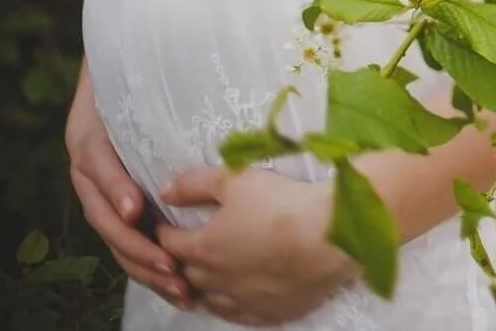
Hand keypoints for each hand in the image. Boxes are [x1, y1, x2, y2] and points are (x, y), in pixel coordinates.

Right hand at [66, 64, 191, 308]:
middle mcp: (90, 173)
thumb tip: (160, 142)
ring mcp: (104, 193)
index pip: (98, 169)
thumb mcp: (129, 91)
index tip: (136, 212)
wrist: (128, 74)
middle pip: (107, 218)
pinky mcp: (124, 206)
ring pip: (118, 238)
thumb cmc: (134, 81)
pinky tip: (178, 282)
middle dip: (138, 247)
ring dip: (146, 266)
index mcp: (88, 142)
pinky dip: (151, 263)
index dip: (116, 190)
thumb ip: (143, 97)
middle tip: (172, 267)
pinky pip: (131, 240)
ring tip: (179, 286)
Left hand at [157, 167, 356, 326]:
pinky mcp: (269, 313)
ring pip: (211, 300)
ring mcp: (243, 301)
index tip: (168, 225)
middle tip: (188, 250)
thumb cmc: (281, 203)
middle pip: (187, 275)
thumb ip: (195, 184)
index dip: (166, 233)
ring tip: (210, 277)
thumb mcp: (236, 179)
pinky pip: (240, 316)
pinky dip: (232, 306)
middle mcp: (217, 280)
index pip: (170, 244)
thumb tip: (164, 192)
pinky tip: (237, 298)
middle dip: (182, 262)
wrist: (330, 235)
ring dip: (205, 288)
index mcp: (204, 247)